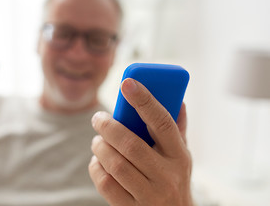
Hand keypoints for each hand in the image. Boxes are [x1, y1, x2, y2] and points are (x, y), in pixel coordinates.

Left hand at [89, 78, 192, 205]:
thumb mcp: (181, 155)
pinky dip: (96, 168)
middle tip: (98, 118)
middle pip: (131, 144)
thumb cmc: (174, 178)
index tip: (127, 83)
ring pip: (115, 164)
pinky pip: (106, 184)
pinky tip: (98, 161)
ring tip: (98, 140)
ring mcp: (150, 195)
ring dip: (100, 147)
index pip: (162, 122)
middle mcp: (167, 176)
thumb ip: (177, 128)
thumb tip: (178, 99)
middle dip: (108, 127)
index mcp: (180, 156)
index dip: (145, 100)